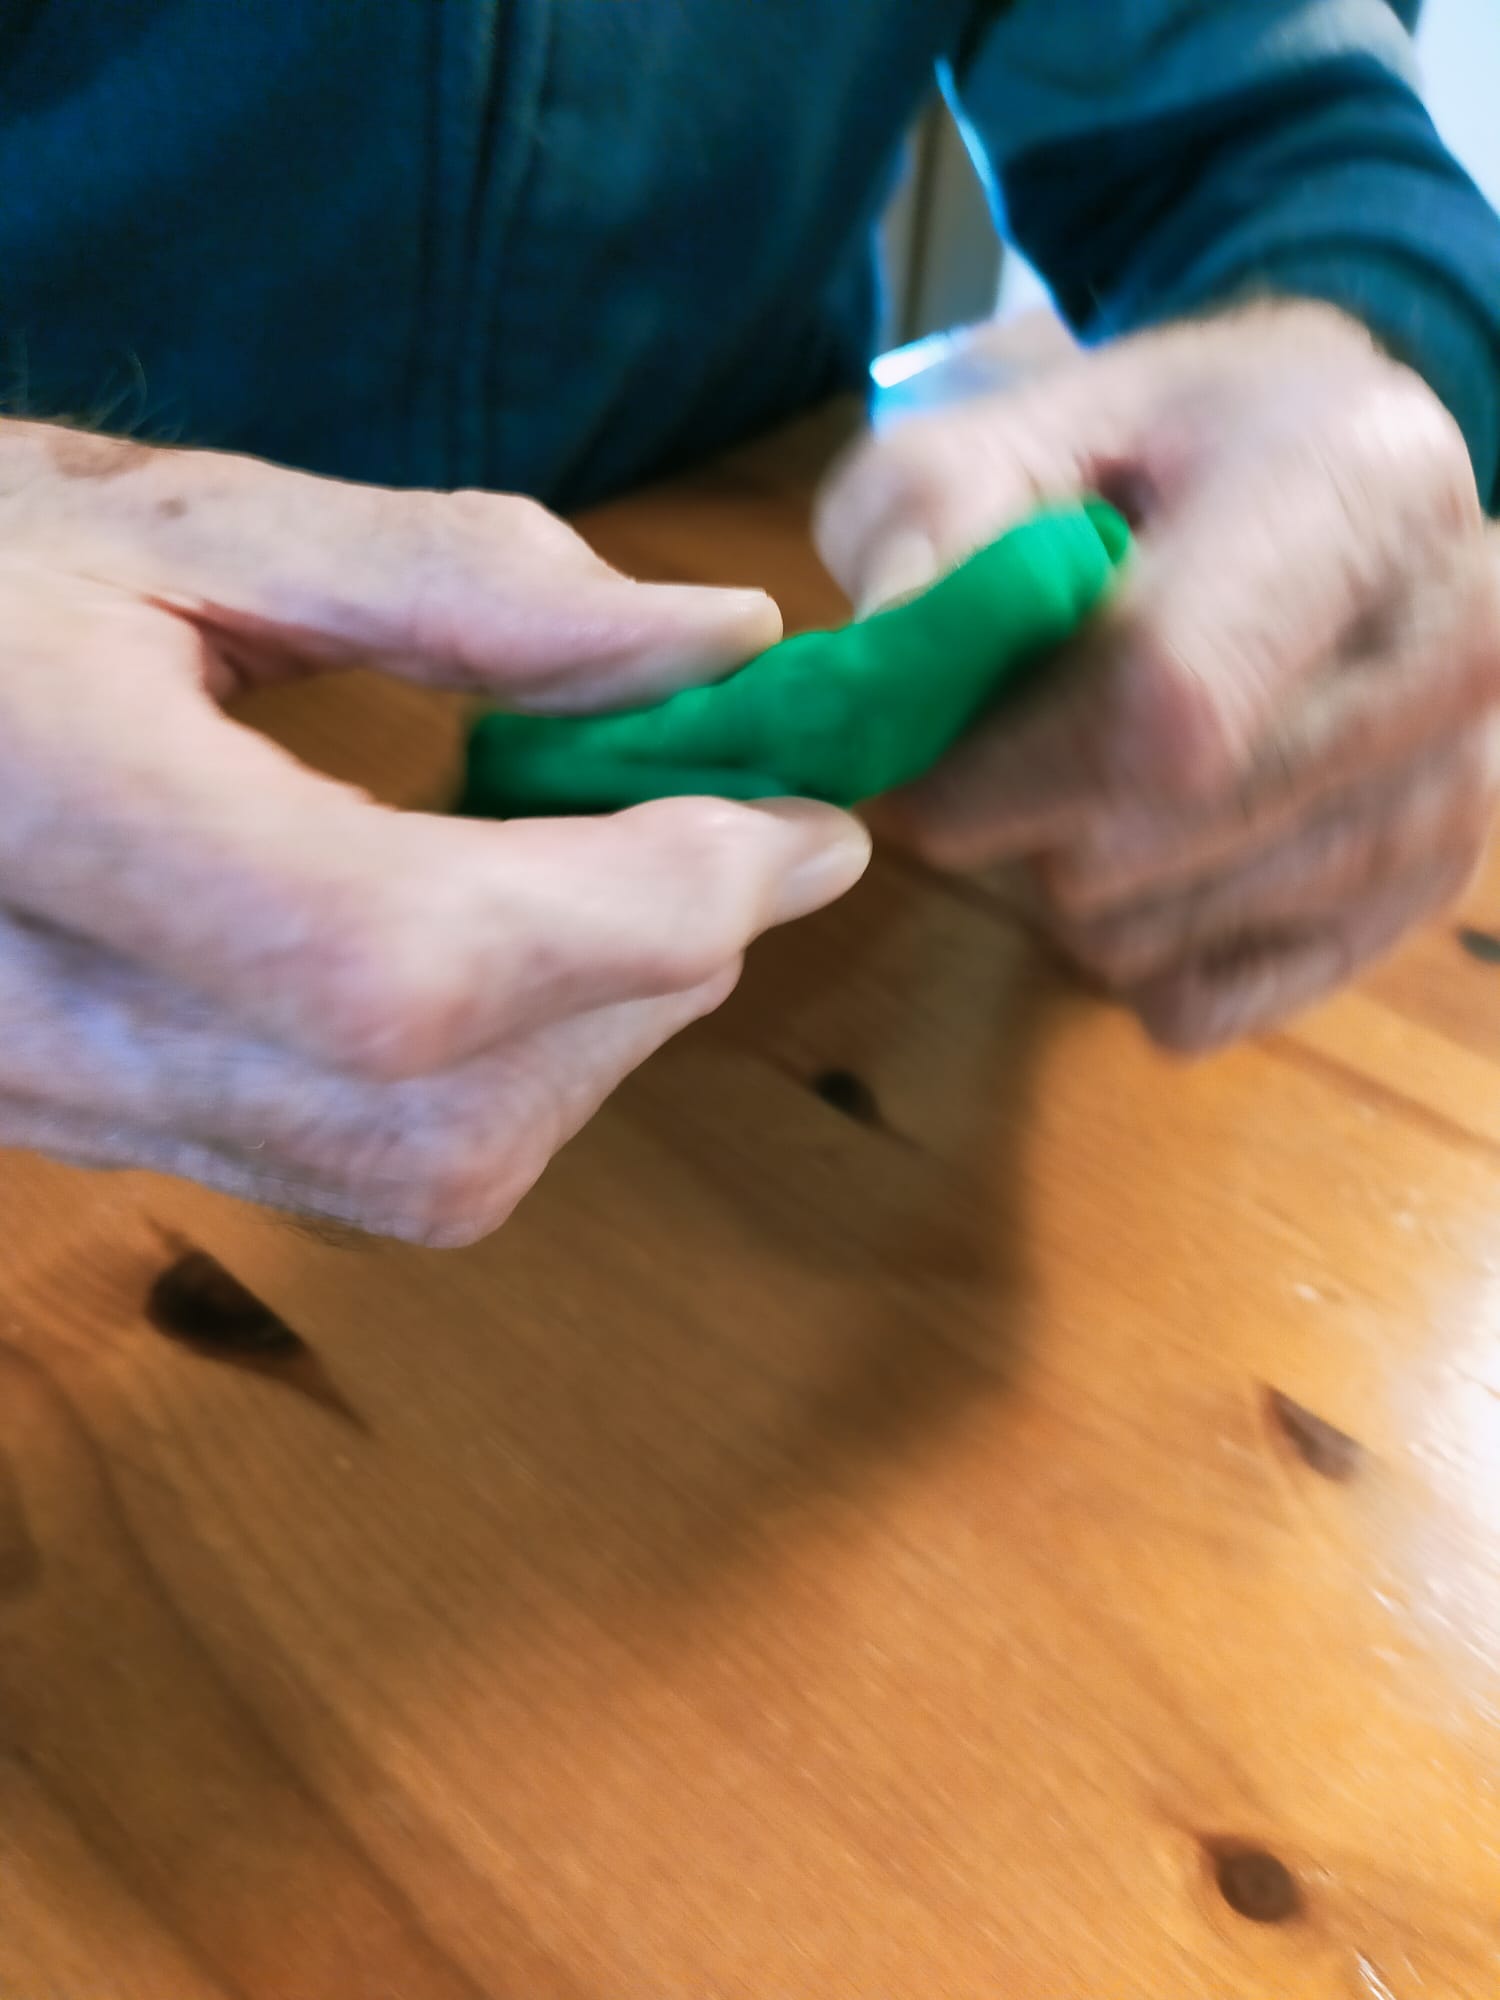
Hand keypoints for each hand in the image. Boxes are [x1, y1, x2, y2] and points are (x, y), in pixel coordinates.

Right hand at [0, 422, 869, 1242]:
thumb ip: (454, 578)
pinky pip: (358, 1170)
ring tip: (625, 873)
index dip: (635, 909)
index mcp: (35, 808)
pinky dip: (500, 1072)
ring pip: (416, 1174)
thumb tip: (714, 643)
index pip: (397, 958)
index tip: (802, 824)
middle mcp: (35, 1023)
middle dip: (647, 983)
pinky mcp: (100, 1137)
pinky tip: (513, 938)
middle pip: (438, 1116)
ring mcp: (57, 1111)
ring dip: (590, 1039)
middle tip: (736, 835)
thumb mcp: (174, 524)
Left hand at [817, 303, 1499, 1049]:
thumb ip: (928, 511)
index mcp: (1363, 488)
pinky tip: (1138, 847)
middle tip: (995, 753)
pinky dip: (1121, 948)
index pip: (1164, 703)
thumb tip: (890, 648)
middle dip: (1017, 819)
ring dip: (1058, 886)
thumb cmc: (1151, 456)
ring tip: (1083, 776)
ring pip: (1155, 933)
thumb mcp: (1018, 424)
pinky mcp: (1424, 896)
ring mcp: (1460, 784)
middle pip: (1150, 834)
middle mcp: (1455, 645)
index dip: (1003, 767)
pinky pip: (1196, 1001)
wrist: (1316, 486)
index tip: (912, 773)